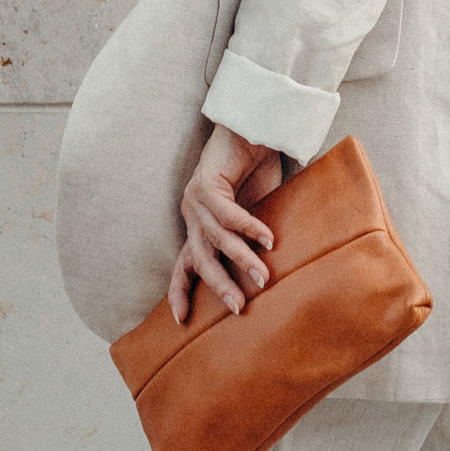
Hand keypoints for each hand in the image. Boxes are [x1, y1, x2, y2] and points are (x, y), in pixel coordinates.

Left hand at [168, 124, 282, 322]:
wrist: (254, 130)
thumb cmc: (257, 171)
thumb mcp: (254, 213)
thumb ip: (251, 239)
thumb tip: (269, 273)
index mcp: (199, 225)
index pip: (184, 265)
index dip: (180, 292)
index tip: (181, 320)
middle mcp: (191, 215)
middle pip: (199, 260)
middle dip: (218, 285)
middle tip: (239, 306)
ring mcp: (195, 200)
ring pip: (215, 239)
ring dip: (241, 259)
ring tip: (263, 276)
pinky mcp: (206, 184)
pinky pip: (227, 214)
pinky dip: (248, 228)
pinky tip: (267, 240)